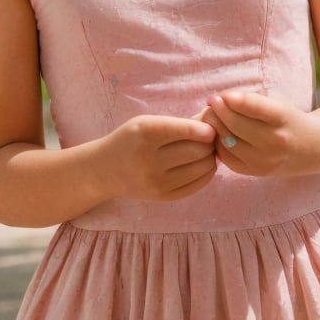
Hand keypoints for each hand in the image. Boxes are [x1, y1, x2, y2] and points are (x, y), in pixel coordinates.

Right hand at [101, 114, 217, 200]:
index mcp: (146, 133)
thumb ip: (178, 123)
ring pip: (202, 169)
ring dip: (210, 158)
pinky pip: (197, 185)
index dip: (206, 130)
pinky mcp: (163, 197)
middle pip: (198, 151)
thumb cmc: (130, 140)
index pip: (187, 131)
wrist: (104, 170)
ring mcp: (157, 181)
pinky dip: (206, 173)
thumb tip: (214, 124)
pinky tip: (202, 165)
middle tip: (209, 140)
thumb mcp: (146, 123)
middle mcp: (150, 159)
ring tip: (205, 151)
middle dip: (210, 144)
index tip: (210, 129)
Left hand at [205, 91, 318, 177]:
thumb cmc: (288, 119)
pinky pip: (227, 157)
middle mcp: (275, 140)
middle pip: (236, 124)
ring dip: (215, 127)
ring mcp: (265, 159)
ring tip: (212, 116)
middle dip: (218, 111)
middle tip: (211, 102)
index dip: (231, 98)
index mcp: (283, 117)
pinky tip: (219, 134)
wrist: (311, 149)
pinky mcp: (255, 171)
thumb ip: (251, 99)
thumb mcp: (277, 102)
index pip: (252, 106)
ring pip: (228, 142)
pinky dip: (218, 144)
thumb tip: (219, 100)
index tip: (220, 94)